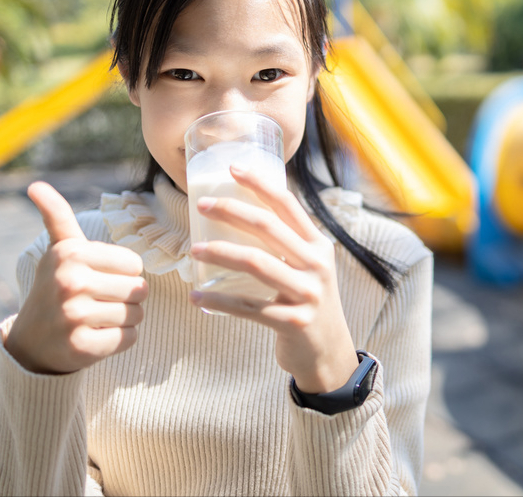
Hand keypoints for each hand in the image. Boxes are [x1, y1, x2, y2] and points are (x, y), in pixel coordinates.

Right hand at [5, 182, 147, 374]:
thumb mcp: (60, 250)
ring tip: (98, 318)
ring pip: (137, 315)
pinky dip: (120, 340)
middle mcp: (70, 282)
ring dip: (125, 320)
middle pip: (139, 289)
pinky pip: (129, 339)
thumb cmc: (57, 288)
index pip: (135, 264)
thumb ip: (57, 216)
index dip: (124, 274)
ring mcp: (74, 316)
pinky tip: (97, 337)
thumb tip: (36, 185)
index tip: (99, 279)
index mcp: (71, 254)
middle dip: (128, 298)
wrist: (33, 341)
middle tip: (101, 302)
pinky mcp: (81, 347)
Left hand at [189, 166, 358, 393]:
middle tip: (200, 206)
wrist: (328, 352)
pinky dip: (219, 301)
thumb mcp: (309, 268)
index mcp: (318, 245)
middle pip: (268, 227)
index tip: (232, 169)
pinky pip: (249, 307)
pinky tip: (198, 296)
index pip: (288, 205)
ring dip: (220, 253)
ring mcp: (307, 293)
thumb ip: (288, 244)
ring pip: (256, 263)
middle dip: (231, 212)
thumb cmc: (308, 302)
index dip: (260, 184)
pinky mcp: (293, 322)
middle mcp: (316, 264)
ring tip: (194, 250)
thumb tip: (244, 214)